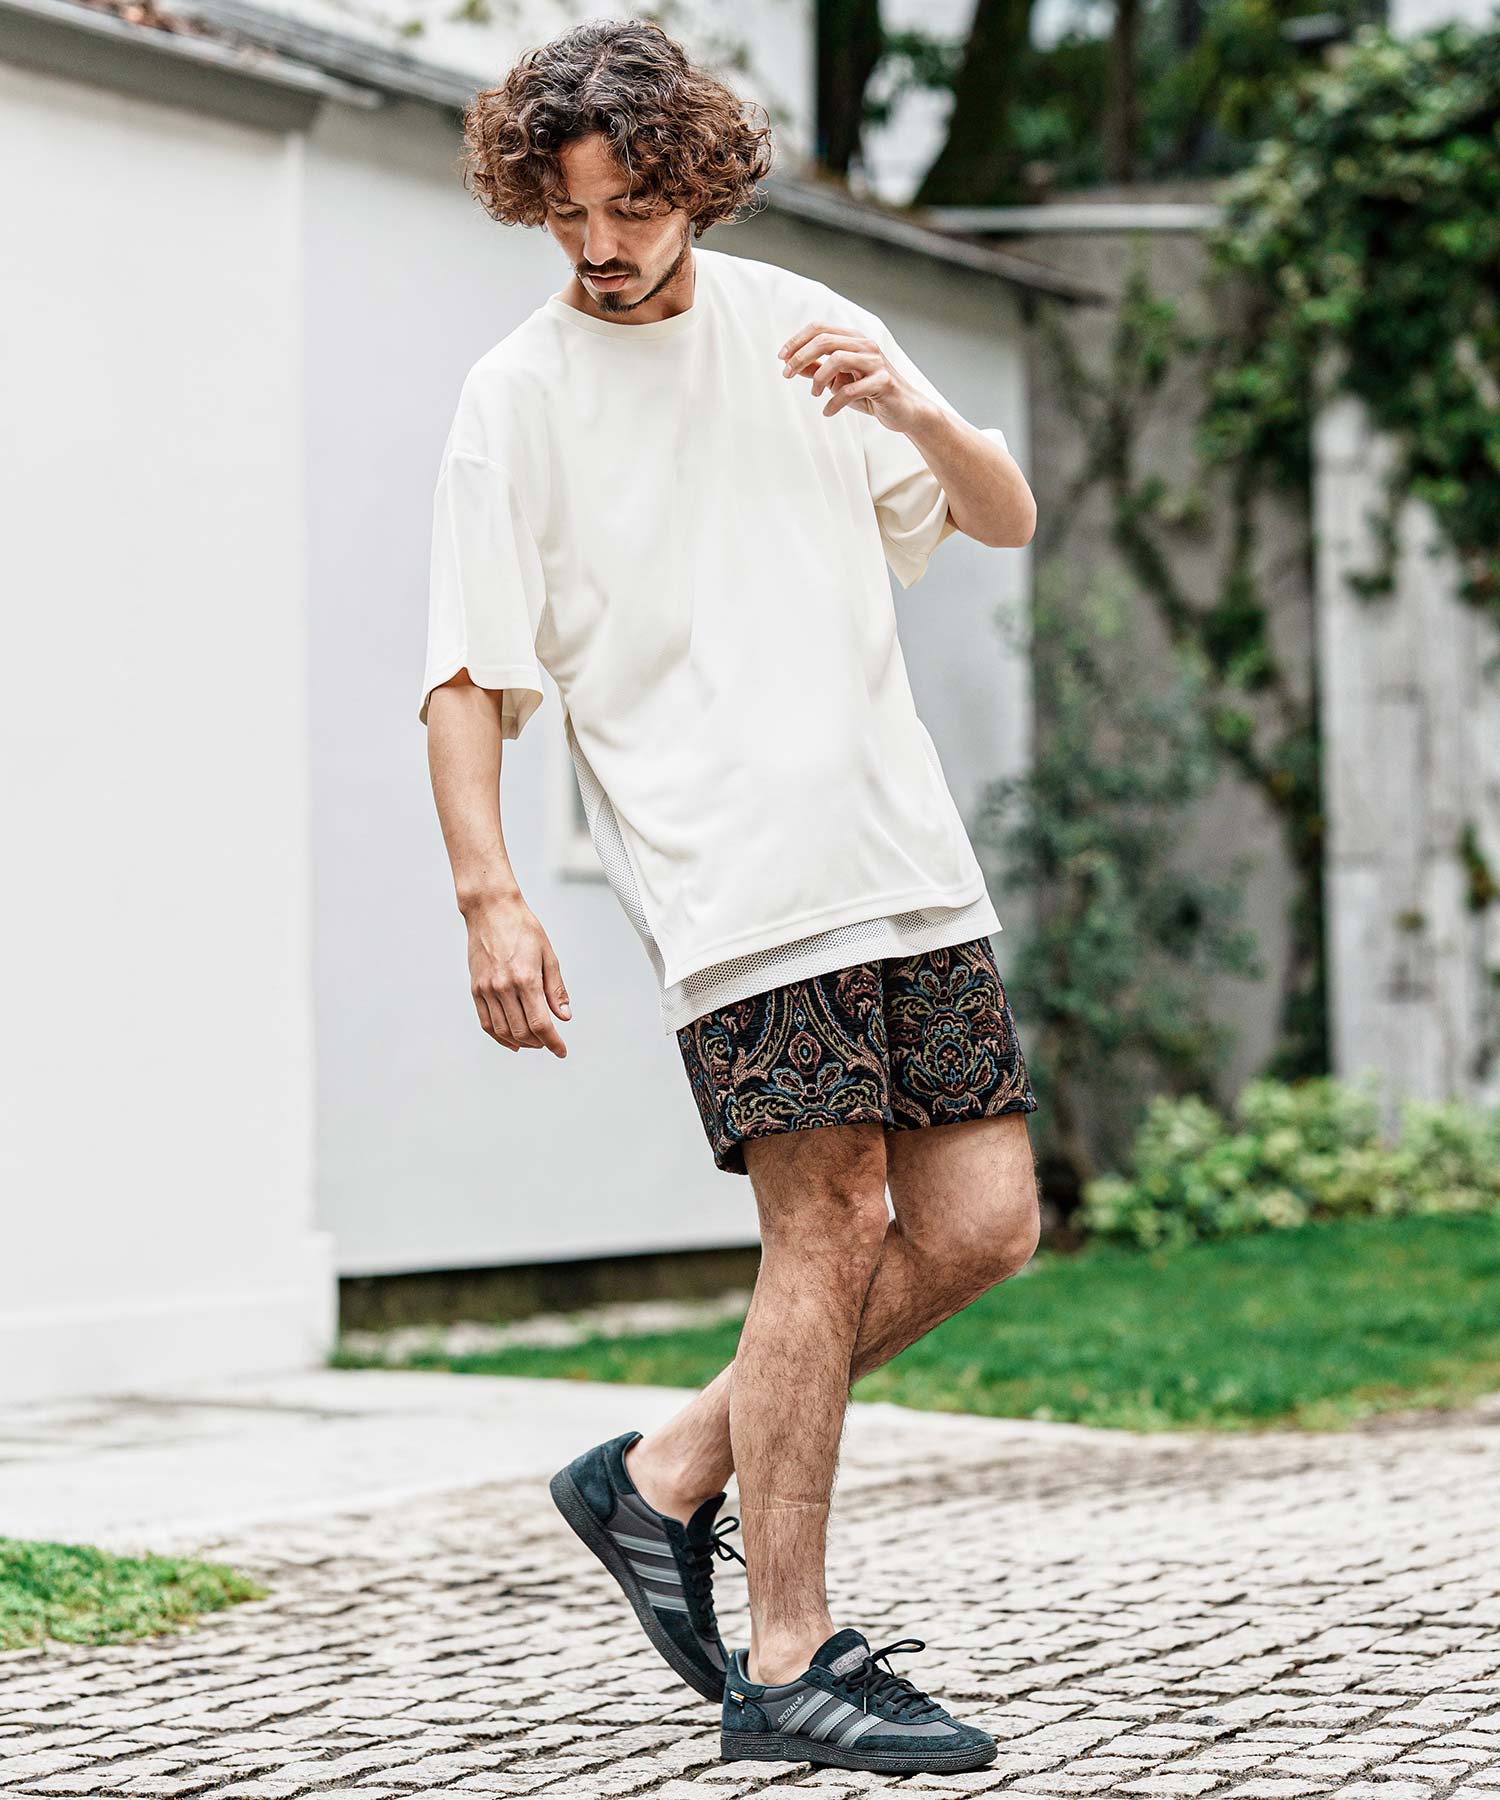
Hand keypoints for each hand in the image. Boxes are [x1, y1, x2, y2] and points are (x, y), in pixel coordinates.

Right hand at [463, 894, 570, 1056]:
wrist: (491, 910)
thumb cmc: (522, 927)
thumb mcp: (548, 955)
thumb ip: (556, 989)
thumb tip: (564, 1016)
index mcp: (525, 978)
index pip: (540, 1023)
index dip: (553, 1042)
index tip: (561, 1050)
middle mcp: (503, 987)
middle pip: (522, 1031)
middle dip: (539, 1043)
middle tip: (549, 1042)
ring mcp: (486, 989)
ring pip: (503, 1031)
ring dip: (520, 1042)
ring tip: (533, 1041)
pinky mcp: (476, 988)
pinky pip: (486, 1022)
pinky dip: (499, 1036)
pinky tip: (510, 1040)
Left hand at [778, 321, 931, 432]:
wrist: (905, 410)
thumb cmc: (871, 393)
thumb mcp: (840, 381)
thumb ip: (819, 371)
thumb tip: (794, 366)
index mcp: (853, 339)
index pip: (820, 328)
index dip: (797, 340)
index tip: (782, 358)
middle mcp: (865, 345)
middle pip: (825, 340)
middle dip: (801, 357)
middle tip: (787, 375)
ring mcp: (875, 362)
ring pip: (837, 359)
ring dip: (818, 378)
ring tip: (815, 394)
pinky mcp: (883, 382)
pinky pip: (851, 389)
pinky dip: (834, 402)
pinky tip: (828, 411)